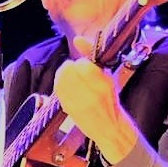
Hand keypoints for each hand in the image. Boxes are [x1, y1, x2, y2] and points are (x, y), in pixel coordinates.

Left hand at [53, 36, 138, 161]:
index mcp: (104, 83)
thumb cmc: (109, 99)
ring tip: (72, 81)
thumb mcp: (107, 74)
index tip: (84, 67)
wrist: (109, 127)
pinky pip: (57, 91)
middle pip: (68, 70)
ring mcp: (79, 103)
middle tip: (76, 73)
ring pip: (61, 80)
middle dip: (70, 69)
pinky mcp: (69, 110)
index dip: (80, 63)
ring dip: (64, 77)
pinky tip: (67, 88)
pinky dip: (61, 86)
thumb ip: (91, 55)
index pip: (82, 64)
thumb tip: (77, 38)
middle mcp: (92, 94)